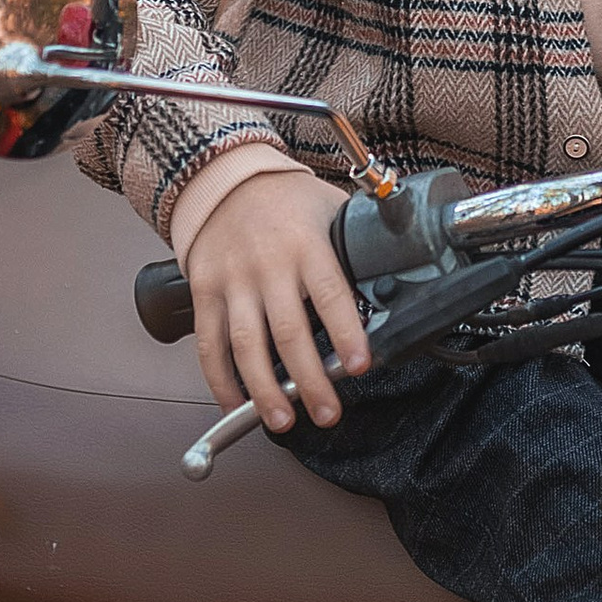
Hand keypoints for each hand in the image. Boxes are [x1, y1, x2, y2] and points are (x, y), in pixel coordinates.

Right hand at [182, 169, 370, 434]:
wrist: (225, 180)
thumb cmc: (286, 199)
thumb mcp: (330, 210)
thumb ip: (355, 248)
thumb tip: (397, 282)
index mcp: (306, 245)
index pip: (329, 294)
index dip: (345, 334)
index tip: (360, 365)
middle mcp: (267, 266)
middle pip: (288, 333)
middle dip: (309, 380)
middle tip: (327, 413)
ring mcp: (232, 282)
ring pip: (246, 346)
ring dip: (265, 391)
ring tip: (283, 421)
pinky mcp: (204, 293)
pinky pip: (210, 345)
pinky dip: (220, 380)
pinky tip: (237, 405)